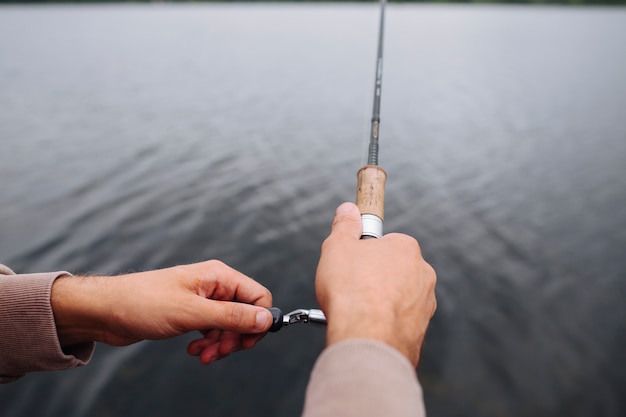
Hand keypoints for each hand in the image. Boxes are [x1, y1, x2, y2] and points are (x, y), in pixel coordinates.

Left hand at [51, 260, 272, 363]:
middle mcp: (214, 286)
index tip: (247, 343)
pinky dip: (208, 343)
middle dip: (236, 337)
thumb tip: (266, 319)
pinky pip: (212, 330)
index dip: (258, 321)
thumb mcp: (192, 313)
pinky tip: (194, 351)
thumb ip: (232, 317)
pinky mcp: (190, 313)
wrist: (106, 311)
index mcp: (218, 276)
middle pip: (245, 313)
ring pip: (229, 325)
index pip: (257, 296)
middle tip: (220, 353)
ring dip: (221, 344)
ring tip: (203, 356)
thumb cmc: (144, 303)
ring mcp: (202, 300)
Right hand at [315, 203, 436, 366]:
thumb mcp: (337, 247)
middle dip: (374, 277)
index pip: (385, 243)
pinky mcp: (421, 329)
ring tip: (358, 310)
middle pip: (393, 270)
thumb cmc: (352, 291)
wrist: (367, 339)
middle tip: (351, 288)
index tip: (351, 264)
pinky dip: (386, 322)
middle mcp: (422, 273)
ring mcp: (425, 303)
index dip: (364, 253)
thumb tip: (348, 210)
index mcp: (405, 247)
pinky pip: (400, 320)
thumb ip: (344, 225)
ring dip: (381, 301)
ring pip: (398, 296)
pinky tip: (369, 327)